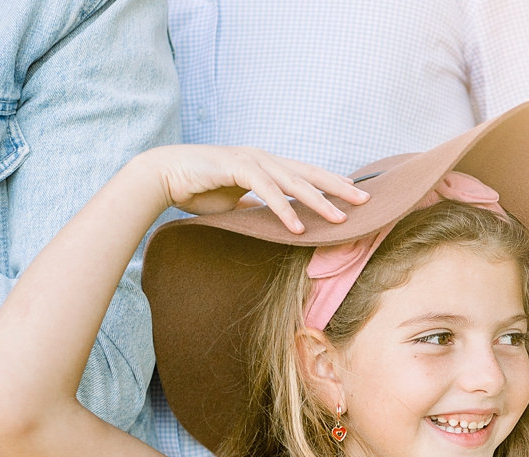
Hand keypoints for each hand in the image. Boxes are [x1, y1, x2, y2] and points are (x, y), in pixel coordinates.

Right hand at [145, 145, 368, 233]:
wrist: (162, 176)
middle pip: (309, 173)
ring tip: (340, 219)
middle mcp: (262, 158)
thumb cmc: (196, 188)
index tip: (355, 193)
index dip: (331, 182)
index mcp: (265, 164)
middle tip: (366, 201)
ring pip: (293, 182)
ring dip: (318, 201)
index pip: (306, 173)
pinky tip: (299, 226)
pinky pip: (267, 191)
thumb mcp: (235, 199)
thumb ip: (255, 204)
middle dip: (339, 187)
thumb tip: (268, 214)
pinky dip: (284, 209)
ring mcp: (251, 160)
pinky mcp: (236, 167)